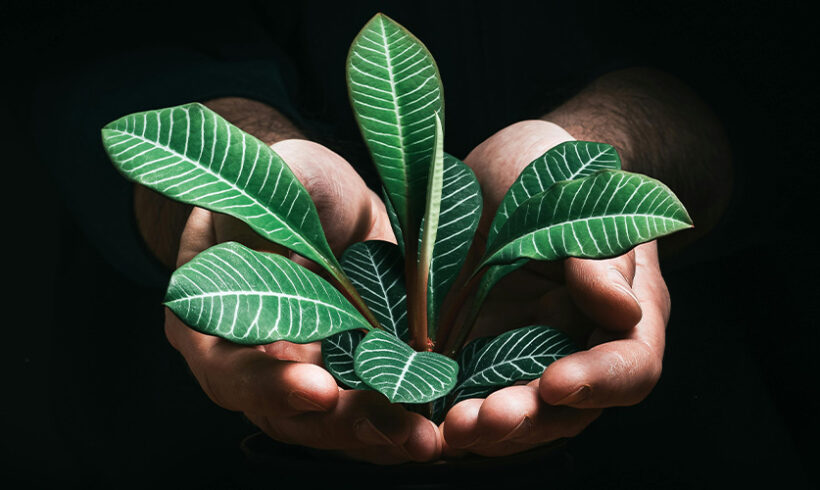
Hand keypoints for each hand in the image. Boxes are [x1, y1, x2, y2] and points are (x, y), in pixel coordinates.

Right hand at [164, 140, 441, 463]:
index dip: (268, 383)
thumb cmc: (294, 181)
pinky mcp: (346, 379)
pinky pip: (369, 412)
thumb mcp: (288, 172)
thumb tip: (288, 199)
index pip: (227, 366)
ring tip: (428, 437)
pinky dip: (403, 421)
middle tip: (398, 428)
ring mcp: (300, 377)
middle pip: (286, 414)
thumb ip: (284, 186)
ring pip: (332, 424)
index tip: (318, 388)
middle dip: (342, 424)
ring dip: (381, 435)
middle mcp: (250, 363)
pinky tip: (442, 423)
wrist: (330, 204)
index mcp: (210, 319)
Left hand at [440, 121, 669, 456]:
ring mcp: (520, 354)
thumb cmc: (551, 169)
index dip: (597, 382)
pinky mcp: (471, 352)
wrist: (499, 171)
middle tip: (478, 422)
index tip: (554, 383)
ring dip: (479, 426)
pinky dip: (438, 407)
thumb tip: (623, 311)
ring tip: (441, 430)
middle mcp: (574, 346)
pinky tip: (409, 412)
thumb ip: (599, 251)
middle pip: (563, 409)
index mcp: (622, 311)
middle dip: (523, 419)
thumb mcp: (574, 194)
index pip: (630, 367)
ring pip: (510, 410)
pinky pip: (459, 390)